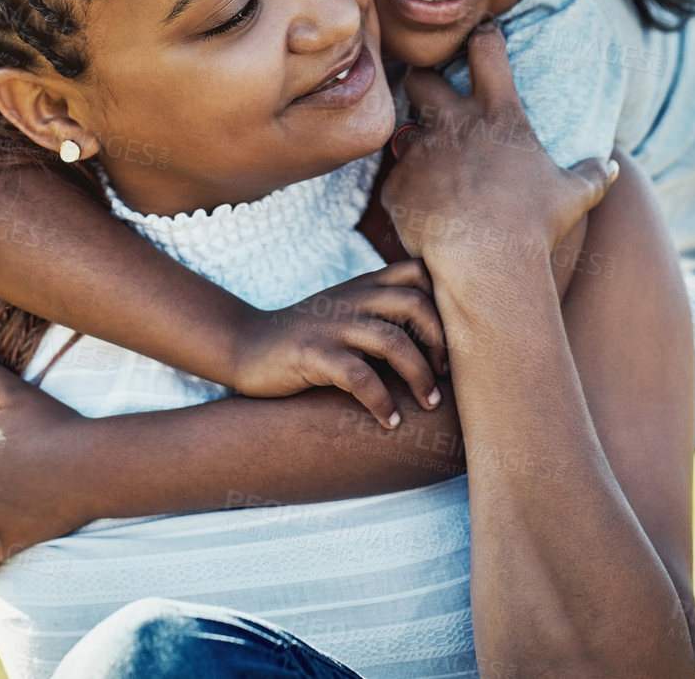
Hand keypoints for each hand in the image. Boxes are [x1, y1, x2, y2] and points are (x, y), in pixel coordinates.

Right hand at [231, 260, 447, 429]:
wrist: (246, 345)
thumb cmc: (308, 336)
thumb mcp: (346, 311)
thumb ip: (382, 310)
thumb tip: (439, 336)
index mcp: (364, 286)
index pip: (418, 272)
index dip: (443, 304)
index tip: (448, 342)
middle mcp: (352, 299)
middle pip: (414, 303)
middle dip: (440, 342)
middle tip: (443, 376)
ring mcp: (332, 325)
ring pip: (392, 341)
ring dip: (419, 377)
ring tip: (428, 404)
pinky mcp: (312, 354)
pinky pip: (359, 376)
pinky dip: (382, 402)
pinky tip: (390, 422)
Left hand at [382, 24, 617, 288]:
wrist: (488, 265)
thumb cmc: (534, 227)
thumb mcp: (573, 198)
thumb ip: (592, 176)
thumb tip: (612, 167)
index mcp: (498, 115)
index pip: (486, 50)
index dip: (481, 37)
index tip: (480, 37)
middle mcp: (454, 123)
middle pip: (420, 77)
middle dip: (420, 81)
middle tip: (428, 98)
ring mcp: (421, 151)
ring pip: (404, 134)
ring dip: (414, 147)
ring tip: (429, 170)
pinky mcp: (397, 184)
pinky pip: (396, 183)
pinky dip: (408, 195)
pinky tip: (423, 215)